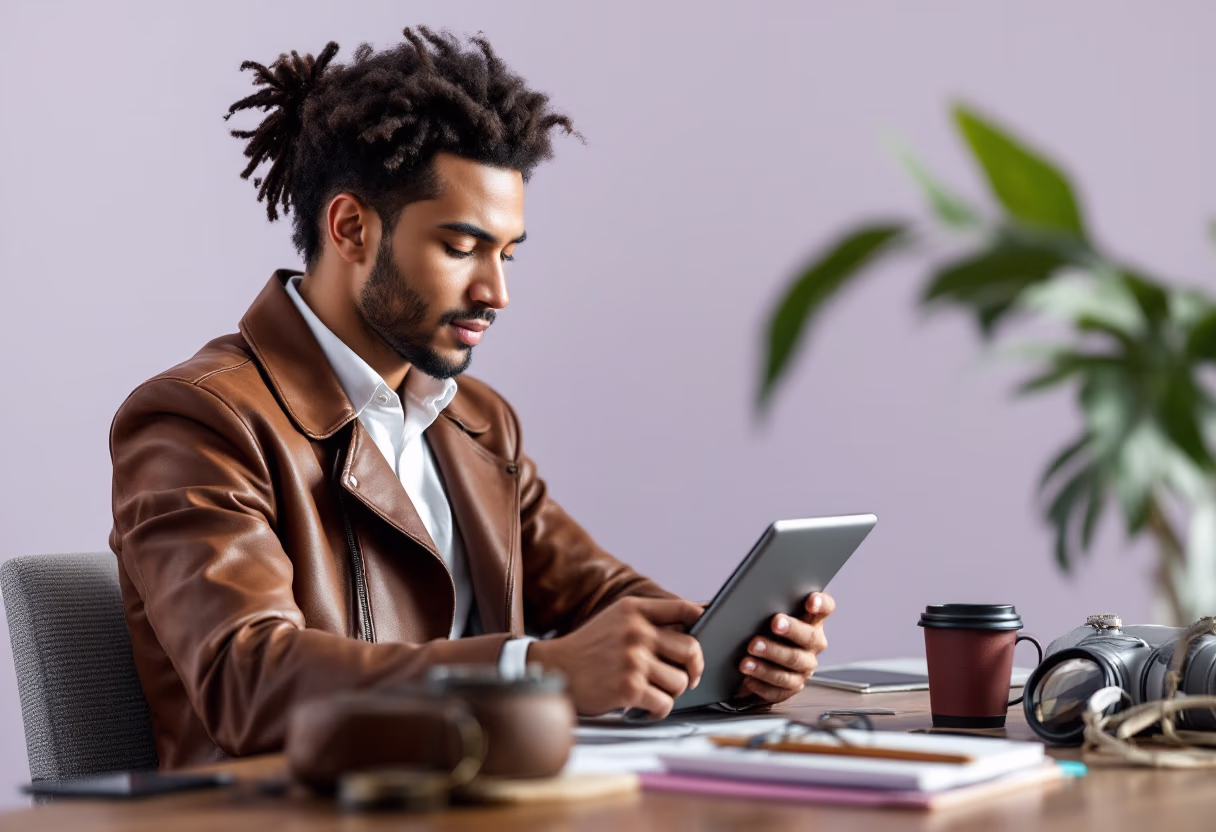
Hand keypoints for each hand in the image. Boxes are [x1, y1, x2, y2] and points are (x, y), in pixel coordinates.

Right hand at [527, 597, 704, 718]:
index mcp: (634, 610)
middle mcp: (636, 632)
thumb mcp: (615, 619)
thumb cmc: (589, 648)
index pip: (684, 608)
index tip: (707, 633)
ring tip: (656, 691)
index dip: (702, 621)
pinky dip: (660, 709)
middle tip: (688, 676)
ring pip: (680, 681)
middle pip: (691, 649)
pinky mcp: (629, 688)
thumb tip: (692, 625)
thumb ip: (648, 619)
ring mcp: (633, 660)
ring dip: (673, 692)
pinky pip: (664, 703)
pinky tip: (648, 706)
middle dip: (694, 667)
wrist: (556, 670)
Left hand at [736, 591, 834, 703]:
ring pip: (793, 663)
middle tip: (773, 623)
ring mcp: (804, 668)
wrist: (751, 661)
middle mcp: (813, 644)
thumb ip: (761, 604)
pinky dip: (762, 682)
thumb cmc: (756, 629)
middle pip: (810, 637)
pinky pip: (780, 688)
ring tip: (749, 653)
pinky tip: (748, 677)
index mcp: (810, 620)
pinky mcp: (791, 688)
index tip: (810, 600)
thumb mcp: (760, 614)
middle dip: (792, 629)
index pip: (825, 608)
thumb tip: (740, 598)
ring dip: (771, 657)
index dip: (820, 603)